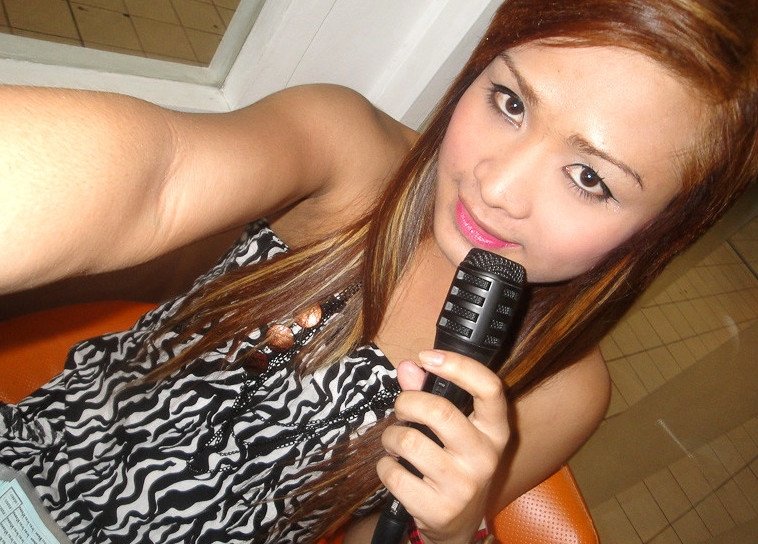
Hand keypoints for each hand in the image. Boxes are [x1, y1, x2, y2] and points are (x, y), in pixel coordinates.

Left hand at [376, 350, 509, 543]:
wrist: (459, 524)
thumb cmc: (455, 464)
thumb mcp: (454, 430)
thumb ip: (431, 393)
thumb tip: (407, 367)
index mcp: (495, 431)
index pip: (489, 388)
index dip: (457, 365)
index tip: (428, 357)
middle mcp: (485, 457)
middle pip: (440, 411)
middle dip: (407, 403)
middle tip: (402, 409)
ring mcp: (463, 486)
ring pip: (408, 441)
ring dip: (390, 437)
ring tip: (395, 443)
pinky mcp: (439, 509)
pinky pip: (394, 474)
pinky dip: (384, 467)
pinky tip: (394, 468)